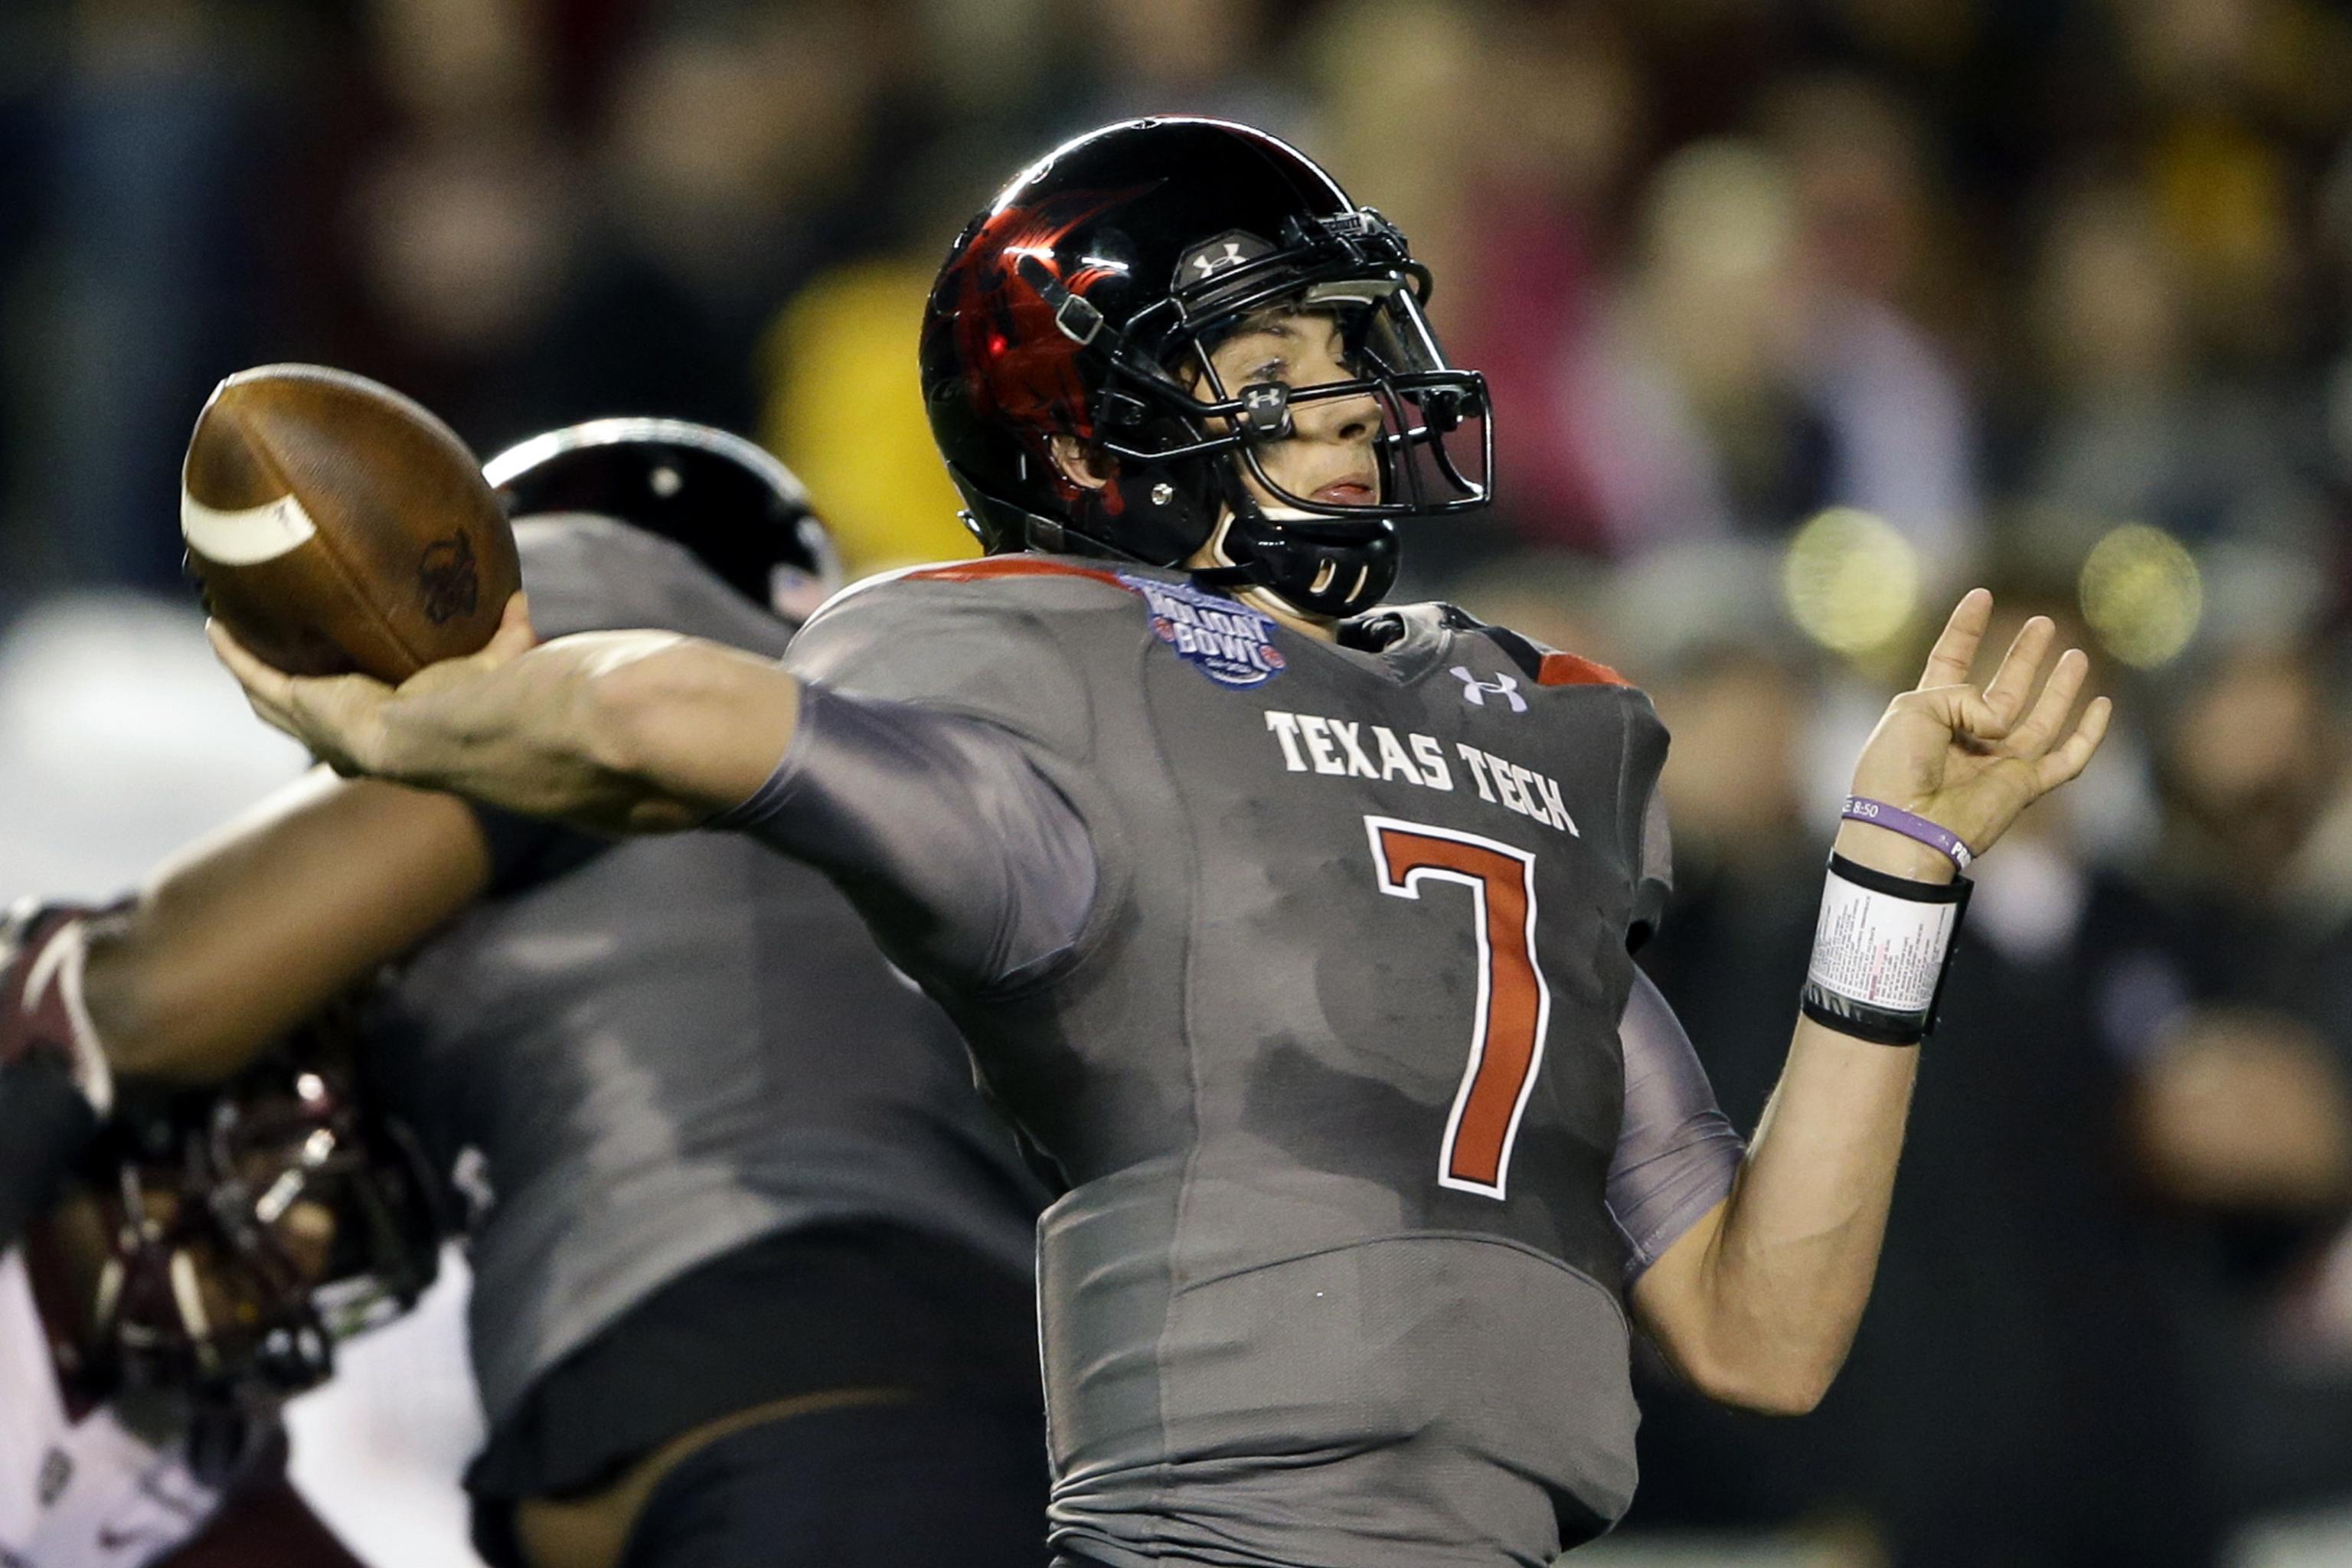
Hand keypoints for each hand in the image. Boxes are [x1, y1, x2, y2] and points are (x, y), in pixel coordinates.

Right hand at [208, 593, 538, 778]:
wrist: (446, 734)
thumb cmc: (480, 711)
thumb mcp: (495, 666)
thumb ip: (510, 636)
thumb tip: (523, 603)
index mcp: (392, 739)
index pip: (365, 729)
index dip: (353, 714)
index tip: (350, 691)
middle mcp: (346, 739)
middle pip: (306, 717)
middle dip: (289, 691)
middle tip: (276, 662)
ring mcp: (315, 724)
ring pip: (270, 697)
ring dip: (251, 668)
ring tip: (233, 639)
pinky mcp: (296, 703)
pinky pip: (253, 672)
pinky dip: (234, 650)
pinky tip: (217, 625)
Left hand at [1839, 590, 2111, 880]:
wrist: (1907, 828)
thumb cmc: (1896, 769)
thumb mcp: (1913, 708)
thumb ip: (1960, 694)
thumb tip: (1999, 721)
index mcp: (1928, 713)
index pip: (1951, 661)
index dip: (1965, 629)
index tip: (1981, 595)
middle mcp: (1966, 737)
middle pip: (2003, 688)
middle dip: (2022, 656)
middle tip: (2041, 622)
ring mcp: (1997, 762)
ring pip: (2040, 717)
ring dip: (2059, 687)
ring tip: (2075, 652)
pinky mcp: (2023, 787)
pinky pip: (2067, 760)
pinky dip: (2088, 734)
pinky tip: (2103, 706)